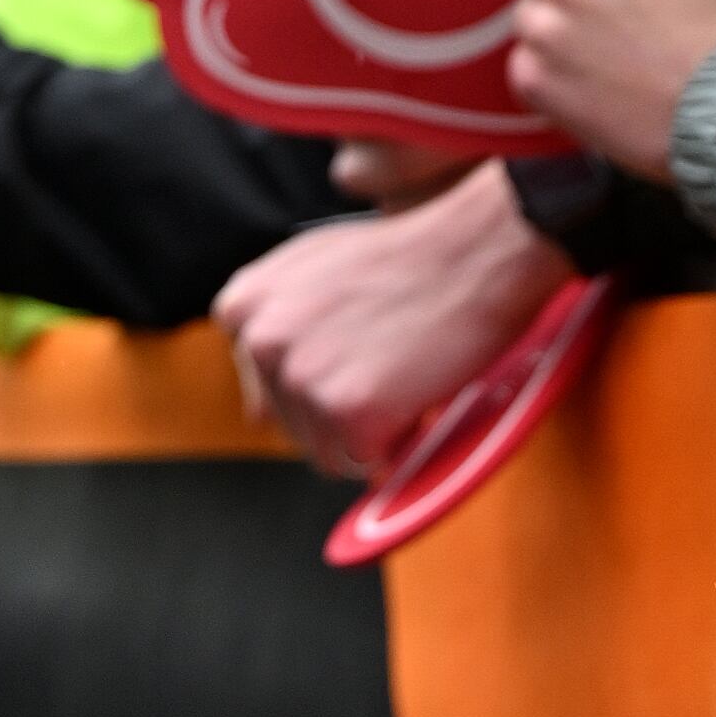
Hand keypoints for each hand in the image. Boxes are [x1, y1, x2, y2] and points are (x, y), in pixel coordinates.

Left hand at [218, 172, 571, 476]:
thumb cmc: (406, 260)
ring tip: (401, 374)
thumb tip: (256, 409)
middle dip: (342, 412)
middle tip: (386, 364)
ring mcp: (300, 376)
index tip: (349, 361)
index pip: (261, 389)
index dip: (315, 386)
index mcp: (244, 307)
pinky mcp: (344, 410)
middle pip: (293, 427)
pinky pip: (365, 463)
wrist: (472, 253)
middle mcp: (260, 342)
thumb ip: (275, 323)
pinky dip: (397, 444)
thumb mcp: (313, 269)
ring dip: (371, 432)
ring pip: (328, 452)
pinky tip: (415, 394)